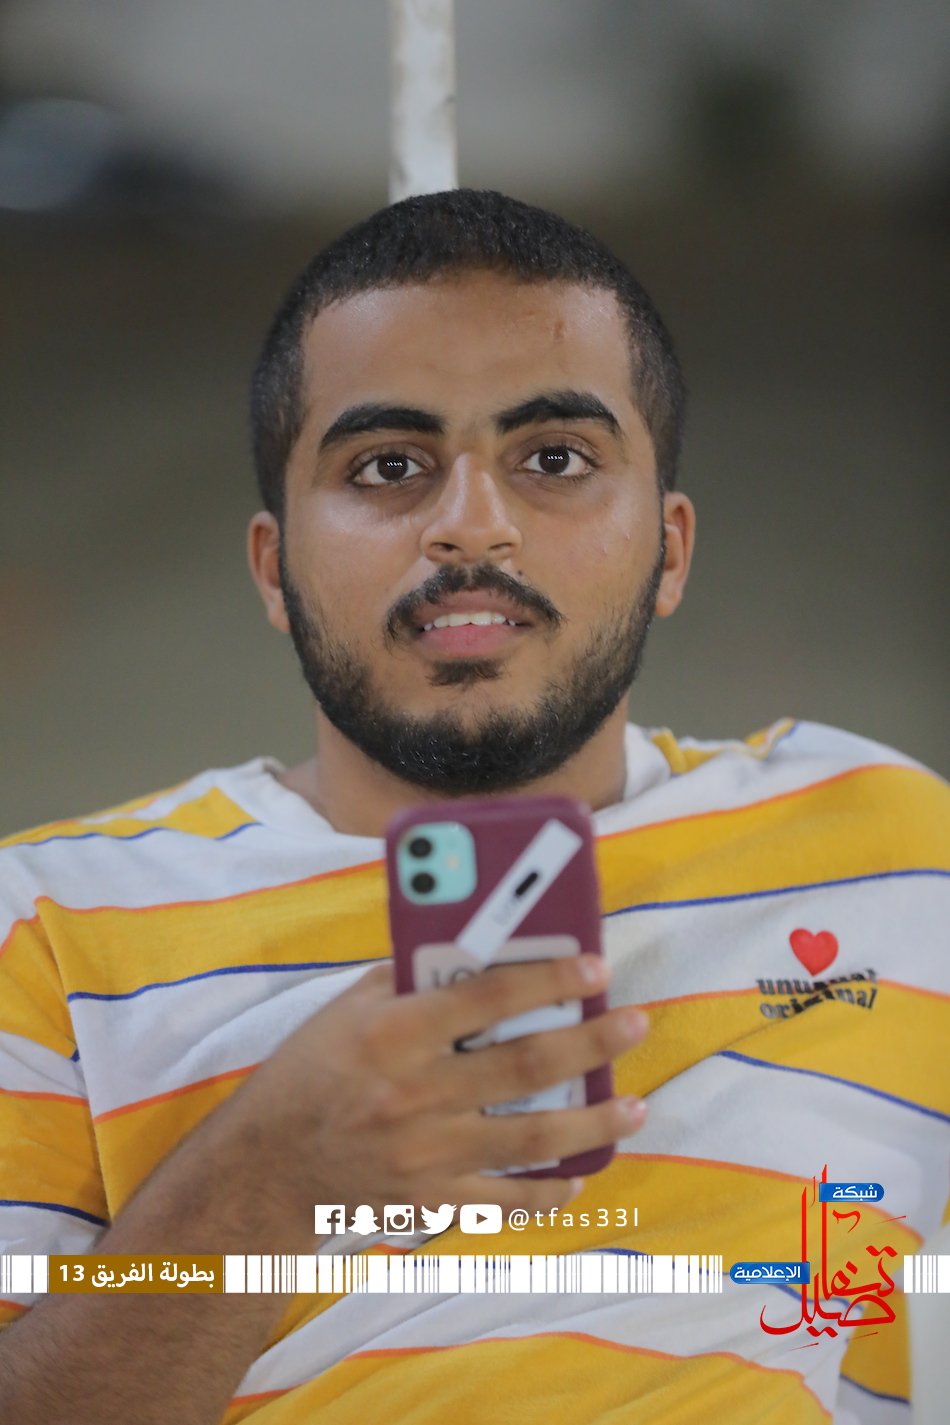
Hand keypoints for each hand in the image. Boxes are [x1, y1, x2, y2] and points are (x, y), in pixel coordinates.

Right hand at [229, 954, 647, 1236]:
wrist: (266, 1168)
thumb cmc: (311, 1072)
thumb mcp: (349, 1009)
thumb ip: (411, 980)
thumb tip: (481, 950)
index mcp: (393, 1033)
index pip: (486, 996)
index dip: (548, 979)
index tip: (596, 968)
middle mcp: (414, 1093)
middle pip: (524, 1065)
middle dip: (591, 1044)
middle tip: (635, 1024)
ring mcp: (425, 1154)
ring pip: (530, 1138)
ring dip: (592, 1121)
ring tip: (635, 1105)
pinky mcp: (429, 1200)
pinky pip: (504, 1200)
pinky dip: (548, 1191)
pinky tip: (580, 1174)